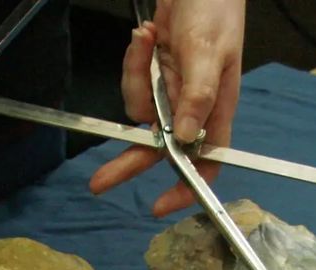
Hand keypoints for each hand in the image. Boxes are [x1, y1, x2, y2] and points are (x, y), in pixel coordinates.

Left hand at [89, 0, 244, 217]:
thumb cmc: (216, 13)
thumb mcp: (208, 54)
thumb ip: (197, 97)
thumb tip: (184, 139)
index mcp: (214, 111)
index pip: (204, 161)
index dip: (185, 186)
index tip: (160, 204)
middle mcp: (191, 109)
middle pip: (159, 148)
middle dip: (128, 161)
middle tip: (99, 182)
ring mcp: (170, 93)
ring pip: (139, 110)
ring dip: (135, 76)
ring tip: (148, 38)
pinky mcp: (153, 76)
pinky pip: (133, 82)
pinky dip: (134, 59)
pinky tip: (147, 34)